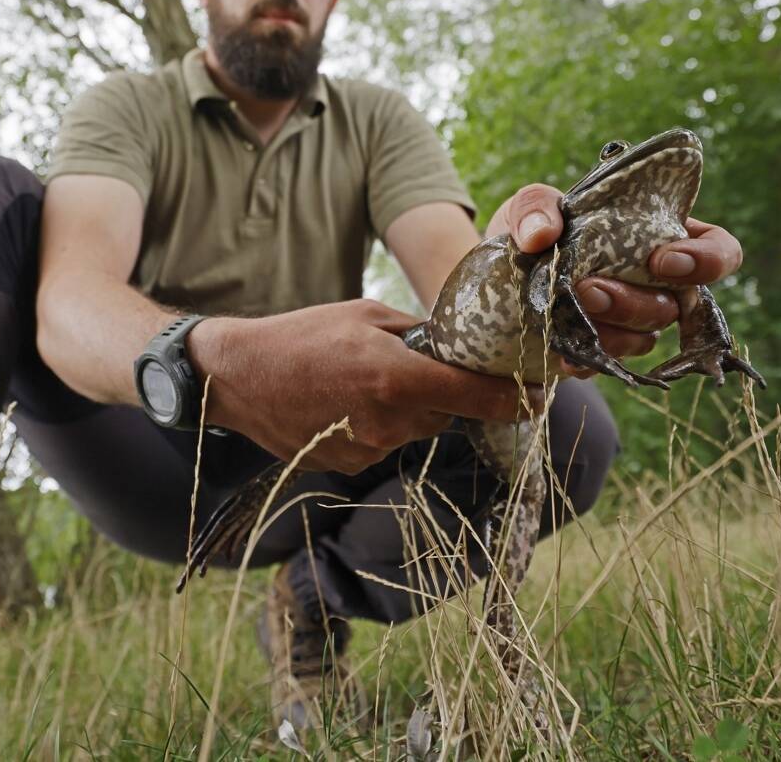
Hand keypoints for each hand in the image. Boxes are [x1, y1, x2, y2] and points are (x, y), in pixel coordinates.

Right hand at [187, 299, 531, 474]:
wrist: (239, 377)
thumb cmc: (301, 336)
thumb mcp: (365, 315)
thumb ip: (417, 333)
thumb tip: (454, 344)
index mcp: (398, 378)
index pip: (479, 396)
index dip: (517, 397)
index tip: (540, 392)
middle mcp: (390, 421)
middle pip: (447, 411)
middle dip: (443, 390)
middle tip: (411, 365)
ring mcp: (370, 449)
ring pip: (416, 428)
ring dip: (406, 407)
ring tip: (362, 380)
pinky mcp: (350, 465)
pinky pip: (385, 442)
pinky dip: (377, 424)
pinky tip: (343, 403)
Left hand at [484, 186, 744, 378]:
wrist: (501, 275)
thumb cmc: (533, 229)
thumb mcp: (531, 205)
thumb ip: (537, 207)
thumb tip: (542, 235)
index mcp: (662, 234)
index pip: (718, 249)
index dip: (707, 260)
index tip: (663, 261)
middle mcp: (657, 282)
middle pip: (676, 304)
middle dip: (634, 301)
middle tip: (589, 289)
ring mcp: (632, 320)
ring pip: (646, 337)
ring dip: (612, 331)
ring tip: (570, 312)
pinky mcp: (603, 348)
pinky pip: (609, 363)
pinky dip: (587, 358)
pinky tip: (562, 353)